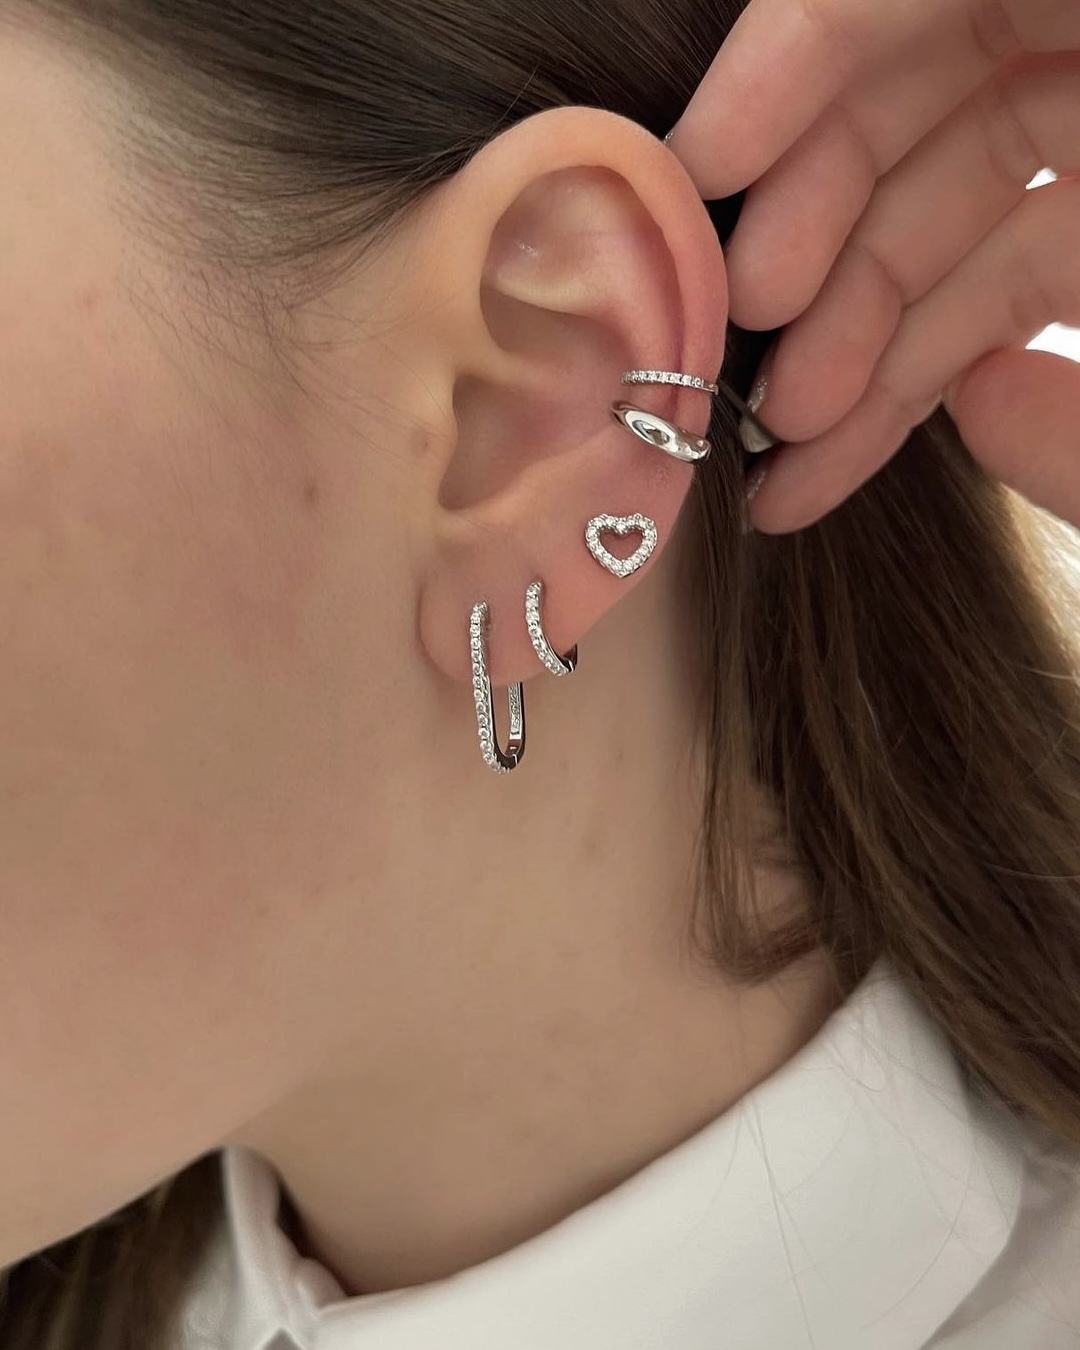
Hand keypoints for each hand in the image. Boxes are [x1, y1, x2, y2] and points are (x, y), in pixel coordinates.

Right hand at [668, 0, 1079, 533]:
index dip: (788, 67)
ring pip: (959, 203)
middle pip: (917, 98)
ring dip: (858, 319)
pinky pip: (1015, 264)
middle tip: (743, 334)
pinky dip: (936, 348)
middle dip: (814, 228)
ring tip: (788, 430)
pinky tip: (858, 432)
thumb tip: (981, 405)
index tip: (695, 171)